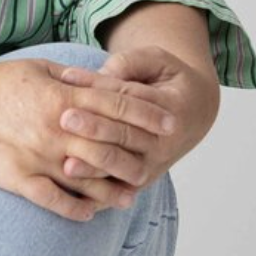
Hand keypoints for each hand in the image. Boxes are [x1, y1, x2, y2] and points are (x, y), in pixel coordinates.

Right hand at [0, 54, 181, 222]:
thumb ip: (72, 78)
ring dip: (112, 190)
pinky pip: (54, 200)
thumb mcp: (37, 69)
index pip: (118, 106)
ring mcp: (38, 156)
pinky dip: (76, 209)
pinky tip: (90, 213)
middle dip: (138, 155)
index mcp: (63, 97)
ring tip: (130, 196)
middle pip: (110, 145)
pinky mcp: (18, 178)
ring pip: (87, 178)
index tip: (170, 123)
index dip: (148, 115)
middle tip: (155, 163)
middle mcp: (56, 129)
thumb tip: (101, 81)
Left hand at [54, 44, 220, 193]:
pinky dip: (97, 194)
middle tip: (64, 119)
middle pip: (126, 136)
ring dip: (94, 168)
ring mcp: (153, 164)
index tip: (69, 81)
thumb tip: (100, 74)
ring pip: (121, 168)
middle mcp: (165, 141)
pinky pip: (118, 190)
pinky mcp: (141, 180)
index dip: (99, 89)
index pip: (132, 99)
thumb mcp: (157, 60)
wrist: (191, 114)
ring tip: (66, 166)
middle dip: (94, 128)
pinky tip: (74, 195)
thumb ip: (130, 63)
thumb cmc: (166, 80)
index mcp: (172, 107)